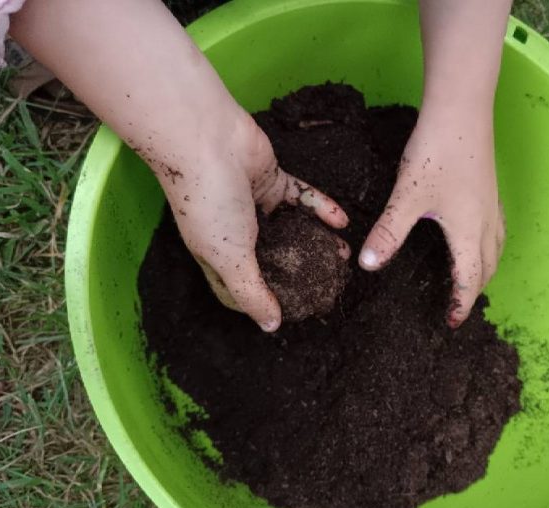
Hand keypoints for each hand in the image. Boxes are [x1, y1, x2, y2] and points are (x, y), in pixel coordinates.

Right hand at [161, 110, 347, 331]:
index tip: (290, 313)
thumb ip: (251, 292)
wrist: (206, 140)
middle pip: (273, 259)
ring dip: (316, 240)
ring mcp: (254, 205)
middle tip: (327, 283)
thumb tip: (270, 326)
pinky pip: (302, 197)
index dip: (261, 303)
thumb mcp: (229, 257)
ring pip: (292, 228)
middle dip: (299, 271)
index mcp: (217, 255)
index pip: (239, 289)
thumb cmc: (209, 202)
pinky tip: (342, 221)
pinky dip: (321, 208)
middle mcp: (235, 232)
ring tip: (342, 254)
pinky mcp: (272, 179)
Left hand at [358, 108, 503, 327]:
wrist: (461, 109)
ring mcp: (491, 203)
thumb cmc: (437, 152)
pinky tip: (476, 235)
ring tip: (471, 278)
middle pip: (488, 267)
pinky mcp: (489, 187)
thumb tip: (369, 265)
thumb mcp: (408, 197)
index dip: (461, 303)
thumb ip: (389, 232)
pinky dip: (489, 245)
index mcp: (468, 231)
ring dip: (486, 269)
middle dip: (475, 290)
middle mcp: (486, 221)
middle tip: (460, 305)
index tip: (453, 322)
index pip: (469, 278)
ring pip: (496, 248)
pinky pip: (496, 228)